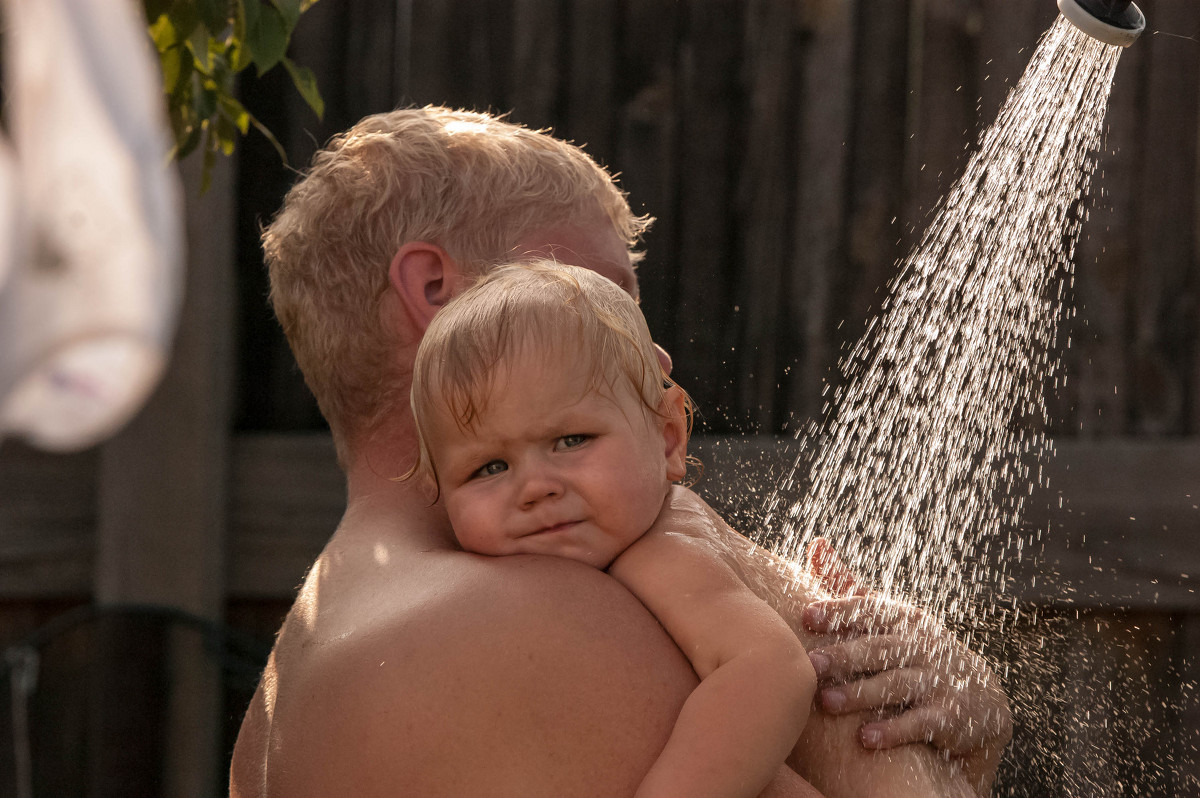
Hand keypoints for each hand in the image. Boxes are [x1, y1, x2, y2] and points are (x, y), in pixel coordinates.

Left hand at [801, 539, 1011, 792]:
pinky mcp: (948, 715)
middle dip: (843, 656)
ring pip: (895, 685)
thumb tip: (816, 544)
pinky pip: (920, 723)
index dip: (838, 612)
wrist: (978, 697)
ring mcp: (935, 680)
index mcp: (900, 619)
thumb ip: (848, 585)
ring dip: (861, 694)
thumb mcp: (886, 616)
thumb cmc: (912, 650)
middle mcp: (918, 646)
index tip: (806, 616)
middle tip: (811, 666)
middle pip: (878, 649)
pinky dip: (894, 730)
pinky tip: (866, 739)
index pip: (868, 612)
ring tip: (828, 704)